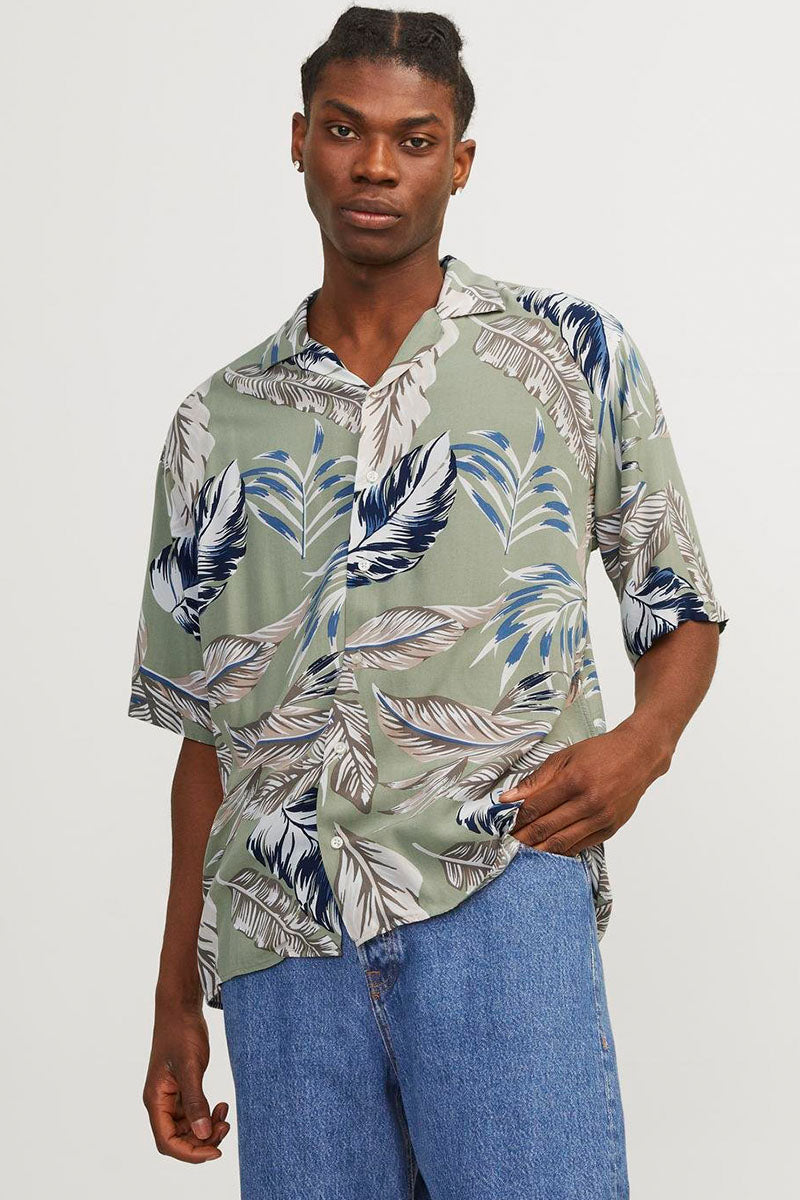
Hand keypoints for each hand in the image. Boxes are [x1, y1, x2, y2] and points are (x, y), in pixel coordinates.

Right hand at [143, 1003, 230, 1162]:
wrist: (181, 1008)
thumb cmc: (181, 1032)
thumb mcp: (190, 1067)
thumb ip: (196, 1101)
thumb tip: (203, 1134)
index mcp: (155, 1100)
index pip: (168, 1141)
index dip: (190, 1152)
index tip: (215, 1151)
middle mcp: (160, 1102)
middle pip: (178, 1138)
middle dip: (202, 1140)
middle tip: (226, 1127)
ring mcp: (171, 1096)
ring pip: (188, 1127)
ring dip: (206, 1128)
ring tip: (225, 1115)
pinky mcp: (182, 1088)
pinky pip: (194, 1113)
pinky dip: (207, 1114)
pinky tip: (222, 1105)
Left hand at [498, 716, 672, 855]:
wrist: (638, 756)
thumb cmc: (600, 753)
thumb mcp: (564, 757)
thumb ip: (536, 780)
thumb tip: (507, 797)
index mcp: (573, 780)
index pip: (536, 807)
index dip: (517, 819)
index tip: (504, 826)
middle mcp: (589, 802)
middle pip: (546, 828)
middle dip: (523, 838)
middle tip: (508, 844)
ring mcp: (601, 818)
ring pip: (562, 842)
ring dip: (539, 849)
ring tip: (523, 851)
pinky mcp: (610, 829)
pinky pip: (580, 846)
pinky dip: (562, 850)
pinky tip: (548, 850)